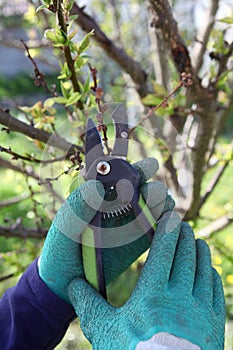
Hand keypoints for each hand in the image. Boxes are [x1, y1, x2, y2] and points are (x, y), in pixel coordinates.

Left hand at [39, 158, 171, 302]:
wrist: (67, 283)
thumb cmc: (61, 250)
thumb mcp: (64, 228)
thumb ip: (77, 208)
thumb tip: (96, 187)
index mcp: (99, 194)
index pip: (119, 174)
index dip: (133, 169)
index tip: (144, 168)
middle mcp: (117, 204)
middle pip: (142, 188)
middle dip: (152, 187)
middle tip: (151, 192)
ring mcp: (131, 222)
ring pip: (154, 206)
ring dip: (162, 203)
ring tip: (162, 207)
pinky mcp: (140, 240)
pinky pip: (158, 229)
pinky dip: (167, 224)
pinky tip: (166, 226)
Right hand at [68, 212, 225, 349]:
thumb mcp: (105, 331)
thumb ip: (88, 304)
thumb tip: (72, 284)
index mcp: (152, 296)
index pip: (164, 252)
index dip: (168, 231)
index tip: (170, 217)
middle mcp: (181, 299)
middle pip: (186, 256)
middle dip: (184, 237)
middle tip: (182, 225)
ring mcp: (201, 312)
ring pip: (204, 270)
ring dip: (199, 252)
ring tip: (195, 241)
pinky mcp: (214, 325)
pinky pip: (215, 290)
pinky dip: (211, 274)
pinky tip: (207, 269)